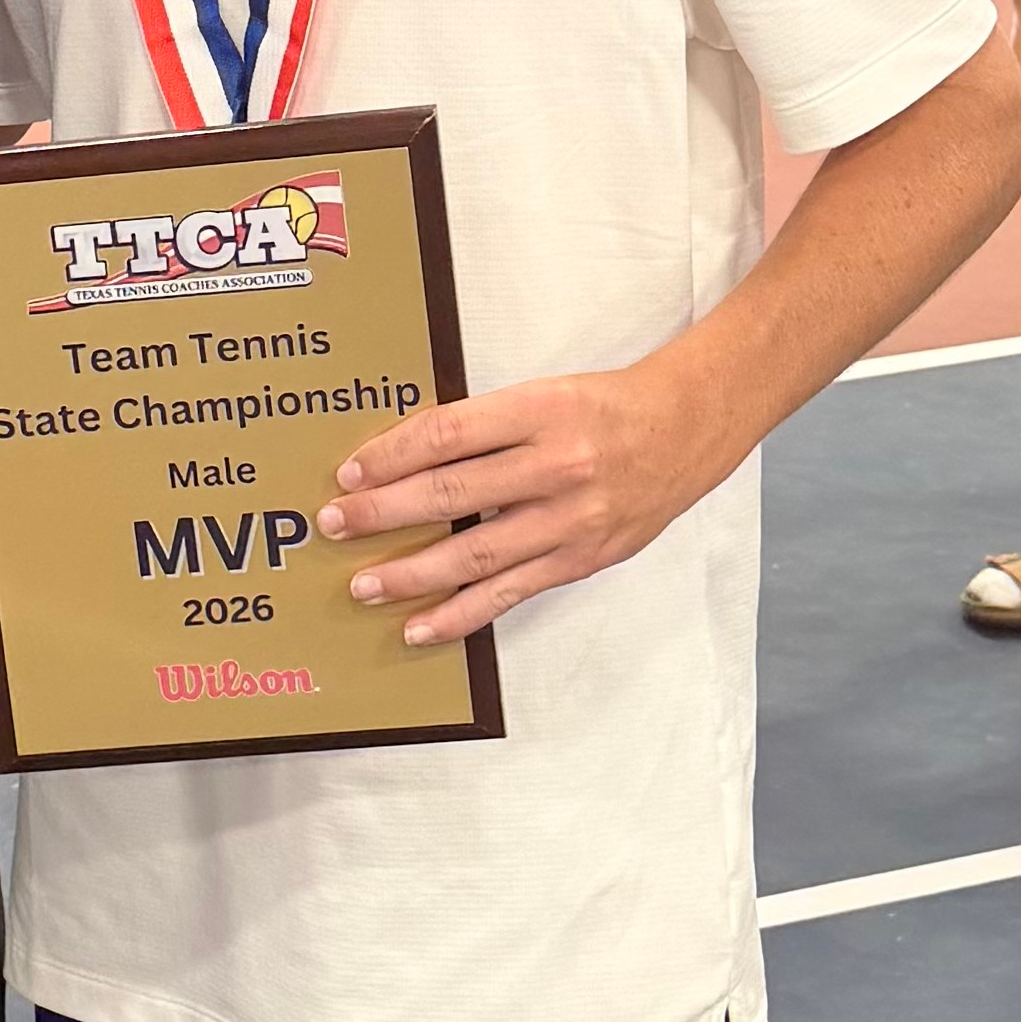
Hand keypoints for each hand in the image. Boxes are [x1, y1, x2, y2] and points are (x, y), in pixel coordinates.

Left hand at [313, 349, 725, 645]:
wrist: (685, 430)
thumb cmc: (602, 409)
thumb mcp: (542, 395)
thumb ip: (482, 427)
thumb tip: (401, 460)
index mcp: (539, 411)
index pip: (449, 435)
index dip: (392, 455)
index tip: (349, 473)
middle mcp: (555, 465)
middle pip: (452, 494)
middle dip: (384, 513)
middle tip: (336, 525)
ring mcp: (569, 519)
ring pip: (476, 554)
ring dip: (412, 573)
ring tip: (364, 585)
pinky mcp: (579, 560)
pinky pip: (509, 594)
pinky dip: (460, 614)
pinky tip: (419, 626)